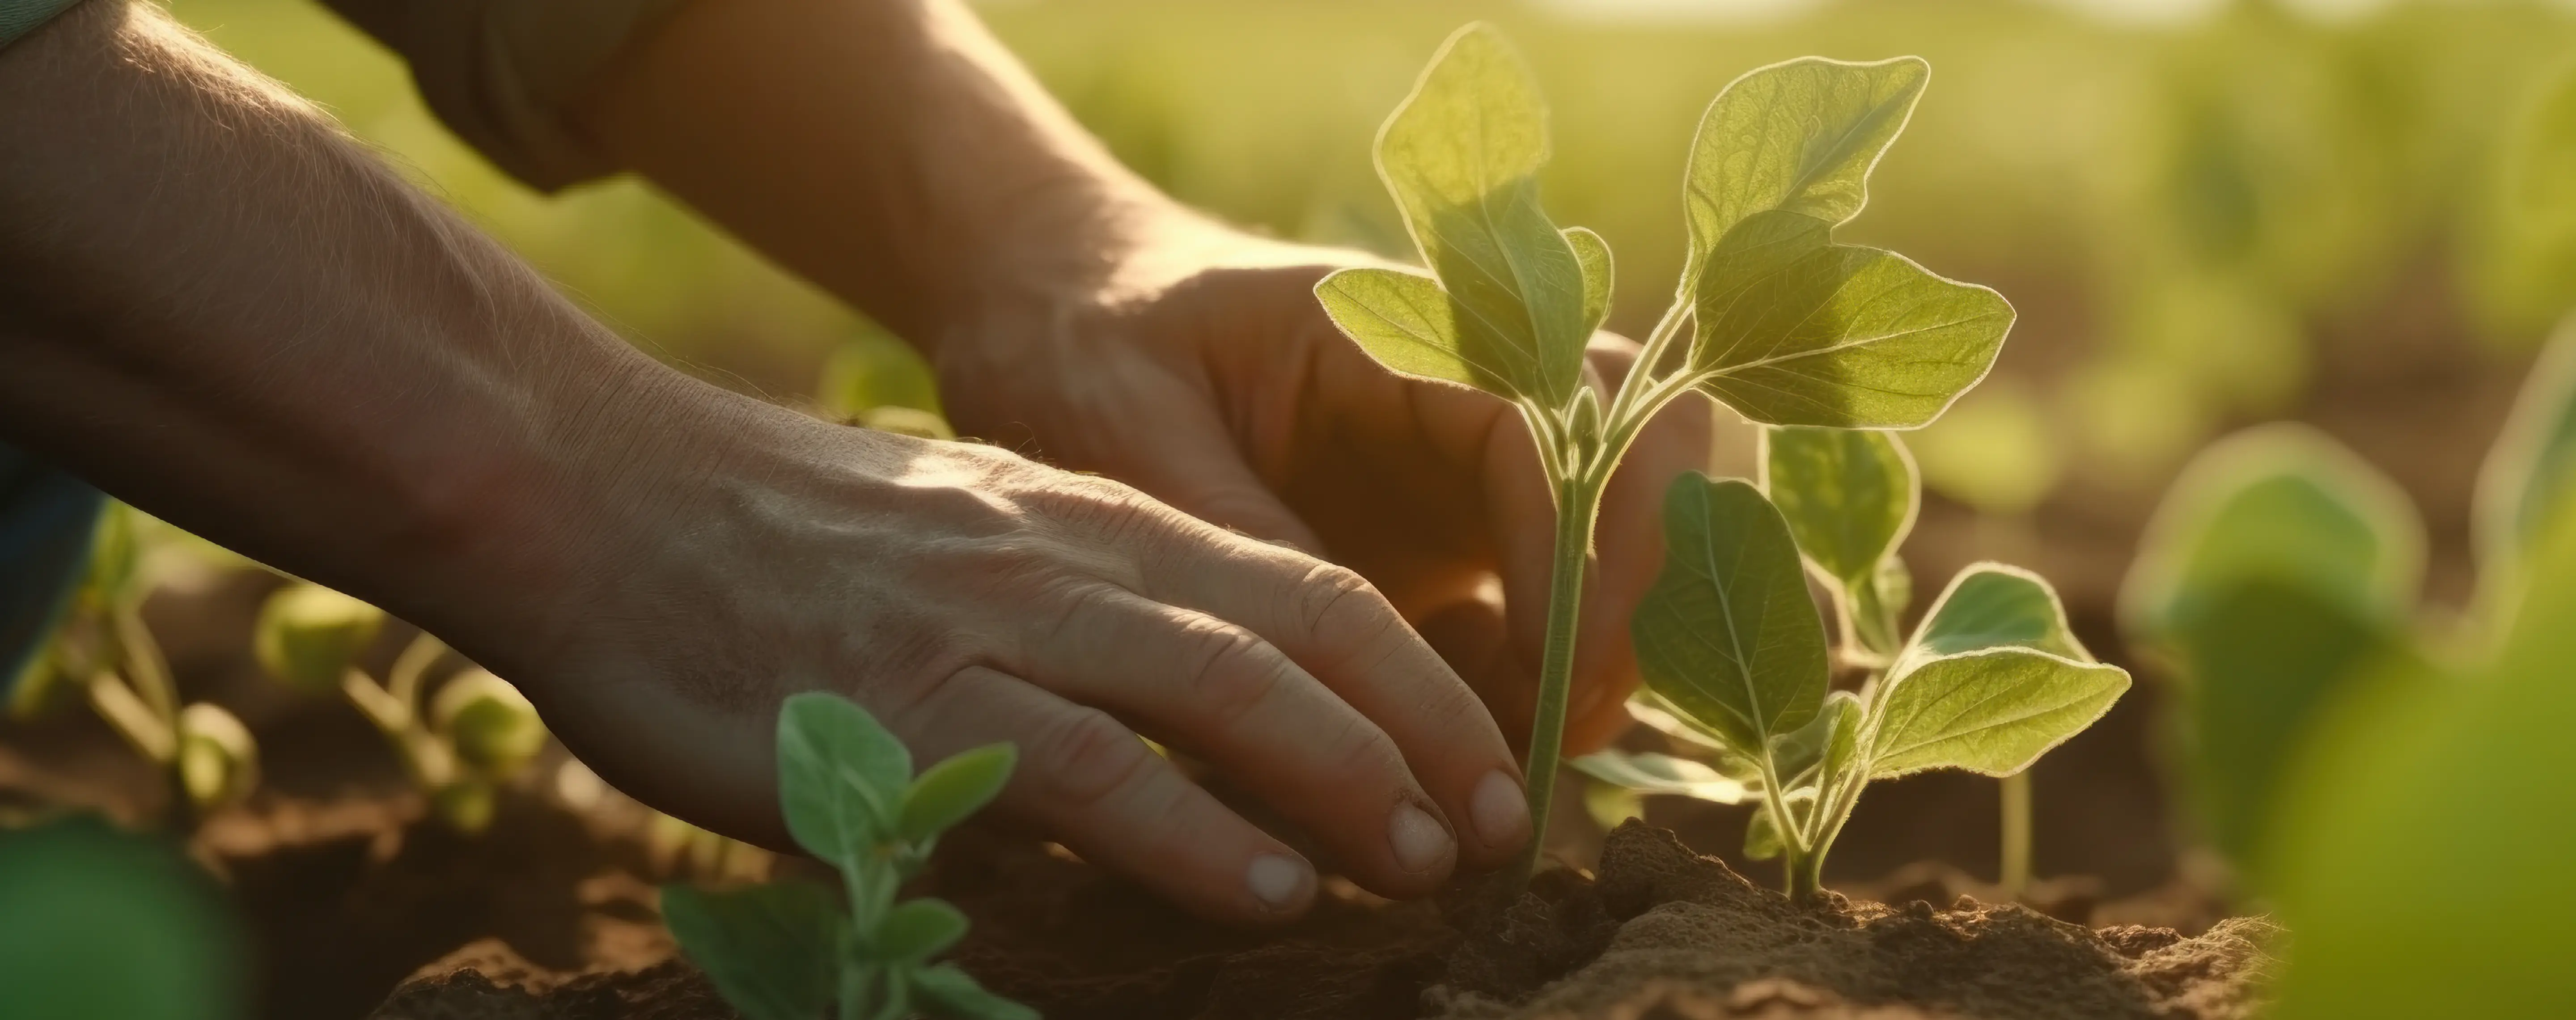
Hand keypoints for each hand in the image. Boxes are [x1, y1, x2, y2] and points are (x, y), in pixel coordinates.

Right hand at [494, 400, 1529, 924]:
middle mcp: (1067, 557)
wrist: (597, 498)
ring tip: (1428, 862)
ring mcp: (991, 624)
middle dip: (1420, 729)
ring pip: (1220, 689)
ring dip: (1344, 778)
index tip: (1485, 756)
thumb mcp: (960, 547)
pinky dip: (1190, 830)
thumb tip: (1169, 728)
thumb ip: (1071, 615)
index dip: (1411, 674)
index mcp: (1088, 518)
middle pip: (1298, 632)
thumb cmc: (775, 545)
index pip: (1298, 588)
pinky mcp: (908, 705)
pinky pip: (1086, 766)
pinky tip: (1268, 887)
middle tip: (1505, 826)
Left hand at [934, 217, 1715, 756]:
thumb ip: (1237, 530)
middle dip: (1629, 595)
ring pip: (1617, 537)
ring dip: (1597, 652)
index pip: (1554, 413)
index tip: (1550, 666)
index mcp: (1395, 326)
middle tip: (1566, 725)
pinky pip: (1541, 611)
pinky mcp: (1448, 539)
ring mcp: (1464, 465)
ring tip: (1519, 768)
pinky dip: (1537, 684)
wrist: (1055, 318)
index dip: (1579, 540)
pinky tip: (1470, 754)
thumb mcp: (1129, 430)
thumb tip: (1341, 660)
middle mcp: (1461, 387)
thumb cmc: (1083, 348)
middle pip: (1640, 459)